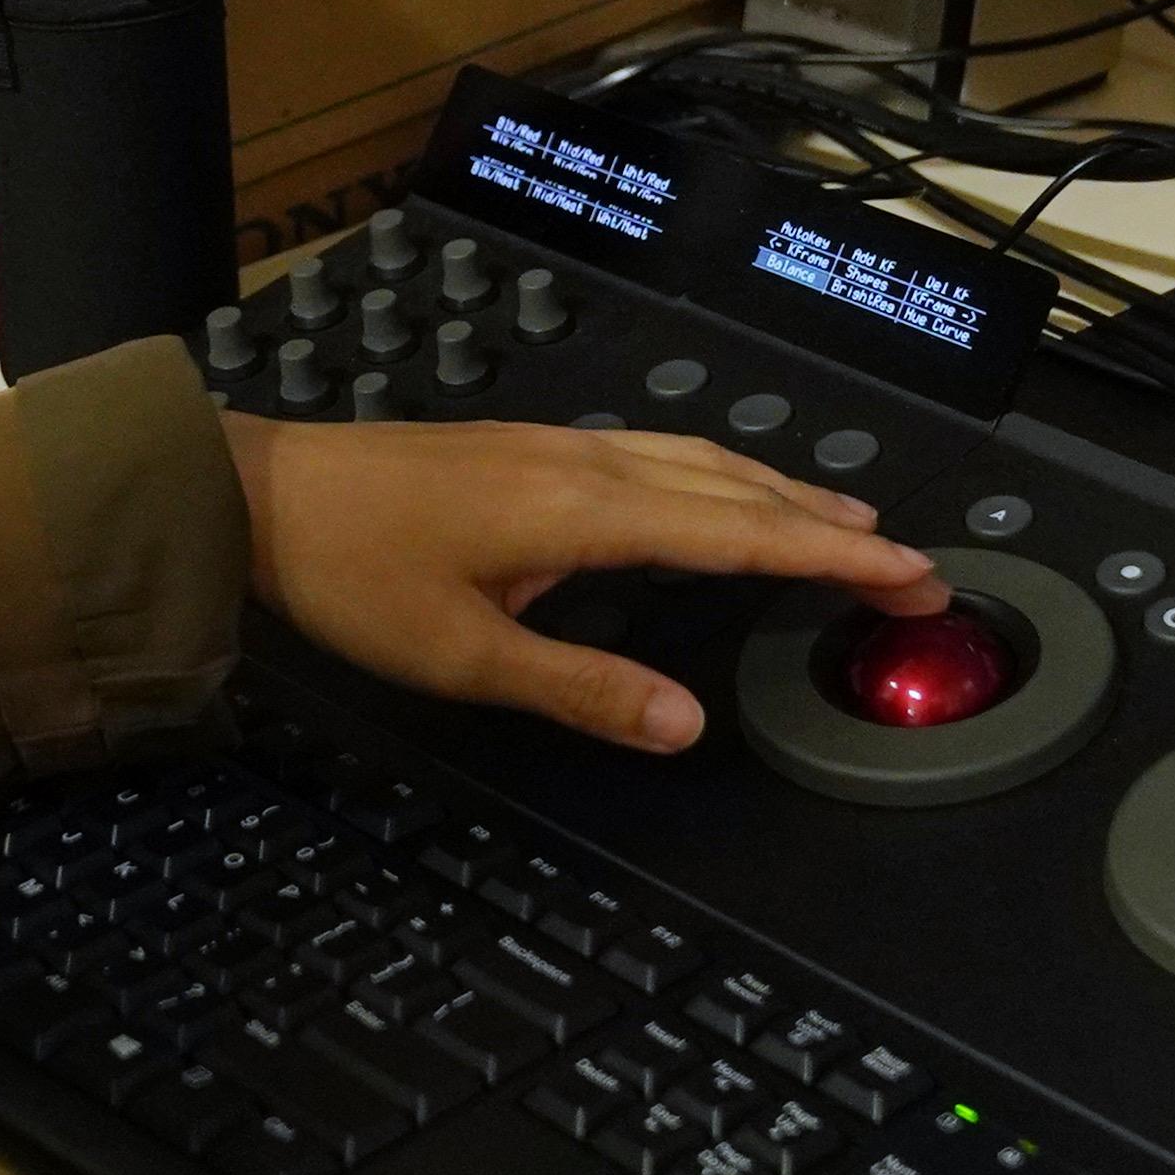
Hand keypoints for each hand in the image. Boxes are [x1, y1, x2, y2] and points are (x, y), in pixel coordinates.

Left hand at [226, 414, 946, 752]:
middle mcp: (589, 465)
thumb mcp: (463, 657)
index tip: (911, 576)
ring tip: (846, 523)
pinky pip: (663, 455)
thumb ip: (583, 690)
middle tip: (911, 565)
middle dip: (832, 526)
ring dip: (783, 494)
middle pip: (739, 489)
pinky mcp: (534, 452)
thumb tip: (687, 724)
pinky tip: (724, 495)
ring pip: (703, 461)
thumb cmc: (352, 574)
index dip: (832, 558)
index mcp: (585, 512)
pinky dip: (723, 478)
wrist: (263, 492)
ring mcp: (562, 449)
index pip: (740, 534)